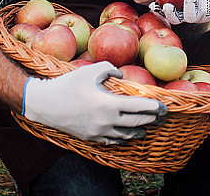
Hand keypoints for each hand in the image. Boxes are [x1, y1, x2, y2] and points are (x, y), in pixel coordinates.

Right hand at [23, 61, 166, 143]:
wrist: (45, 105)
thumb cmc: (68, 84)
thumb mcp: (90, 70)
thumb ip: (110, 68)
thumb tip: (122, 74)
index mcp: (108, 104)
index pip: (138, 107)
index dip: (154, 107)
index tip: (164, 106)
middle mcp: (106, 121)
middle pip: (136, 123)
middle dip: (151, 120)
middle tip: (162, 117)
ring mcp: (98, 132)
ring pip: (125, 135)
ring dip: (138, 131)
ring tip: (147, 128)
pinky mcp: (91, 138)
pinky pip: (112, 141)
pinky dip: (122, 138)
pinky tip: (126, 135)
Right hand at [149, 0, 209, 24]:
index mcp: (180, 11)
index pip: (166, 13)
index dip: (158, 11)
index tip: (153, 5)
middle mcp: (187, 16)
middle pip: (175, 20)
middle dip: (170, 14)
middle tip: (167, 6)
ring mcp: (197, 17)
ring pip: (190, 16)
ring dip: (189, 6)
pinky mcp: (208, 14)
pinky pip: (205, 5)